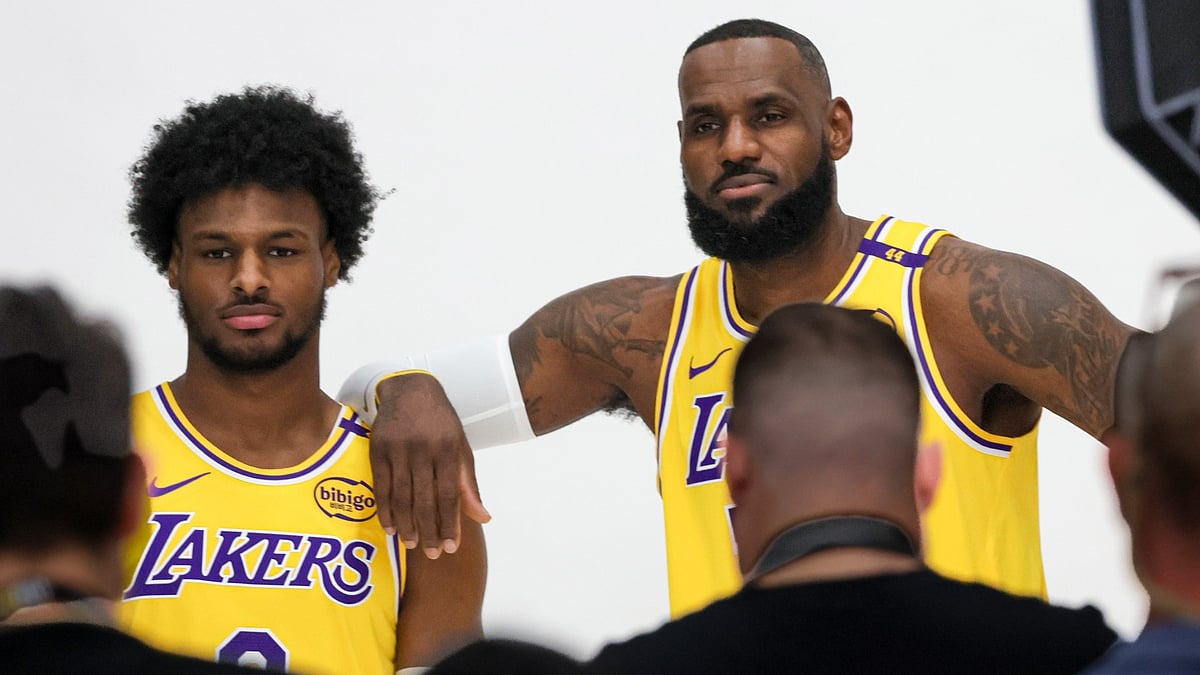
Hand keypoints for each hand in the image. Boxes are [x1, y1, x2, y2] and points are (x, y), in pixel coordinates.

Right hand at [371, 373, 490, 558]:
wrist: (410, 389)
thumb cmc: (440, 423)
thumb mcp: (460, 447)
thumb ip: (468, 485)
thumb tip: (483, 518)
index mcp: (448, 449)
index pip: (450, 495)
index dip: (450, 523)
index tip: (452, 547)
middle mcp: (423, 450)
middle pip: (425, 500)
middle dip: (429, 531)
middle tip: (433, 554)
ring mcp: (398, 450)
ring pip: (402, 497)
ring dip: (406, 525)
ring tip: (412, 545)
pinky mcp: (377, 450)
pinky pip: (381, 487)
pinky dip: (385, 510)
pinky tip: (390, 527)